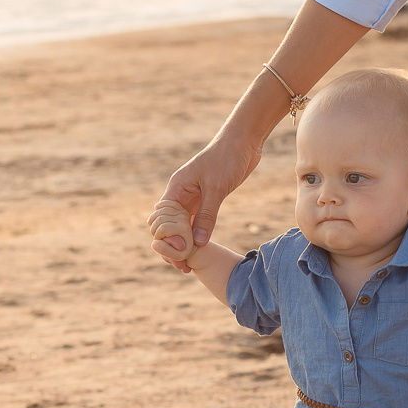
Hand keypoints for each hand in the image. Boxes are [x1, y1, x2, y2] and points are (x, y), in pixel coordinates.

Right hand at [153, 134, 260, 272]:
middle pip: (171, 225)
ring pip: (183, 225)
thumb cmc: (227, 158)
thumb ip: (207, 215)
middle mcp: (182, 193)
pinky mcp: (208, 198)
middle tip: (182, 266)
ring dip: (185, 244)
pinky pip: (197, 221)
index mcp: (177, 187)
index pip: (163, 219)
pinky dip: (196, 235)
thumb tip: (197, 243)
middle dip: (173, 246)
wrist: (244, 140)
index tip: (177, 255)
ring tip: (188, 266)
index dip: (167, 239)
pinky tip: (199, 250)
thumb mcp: (217, 188)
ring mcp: (194, 196)